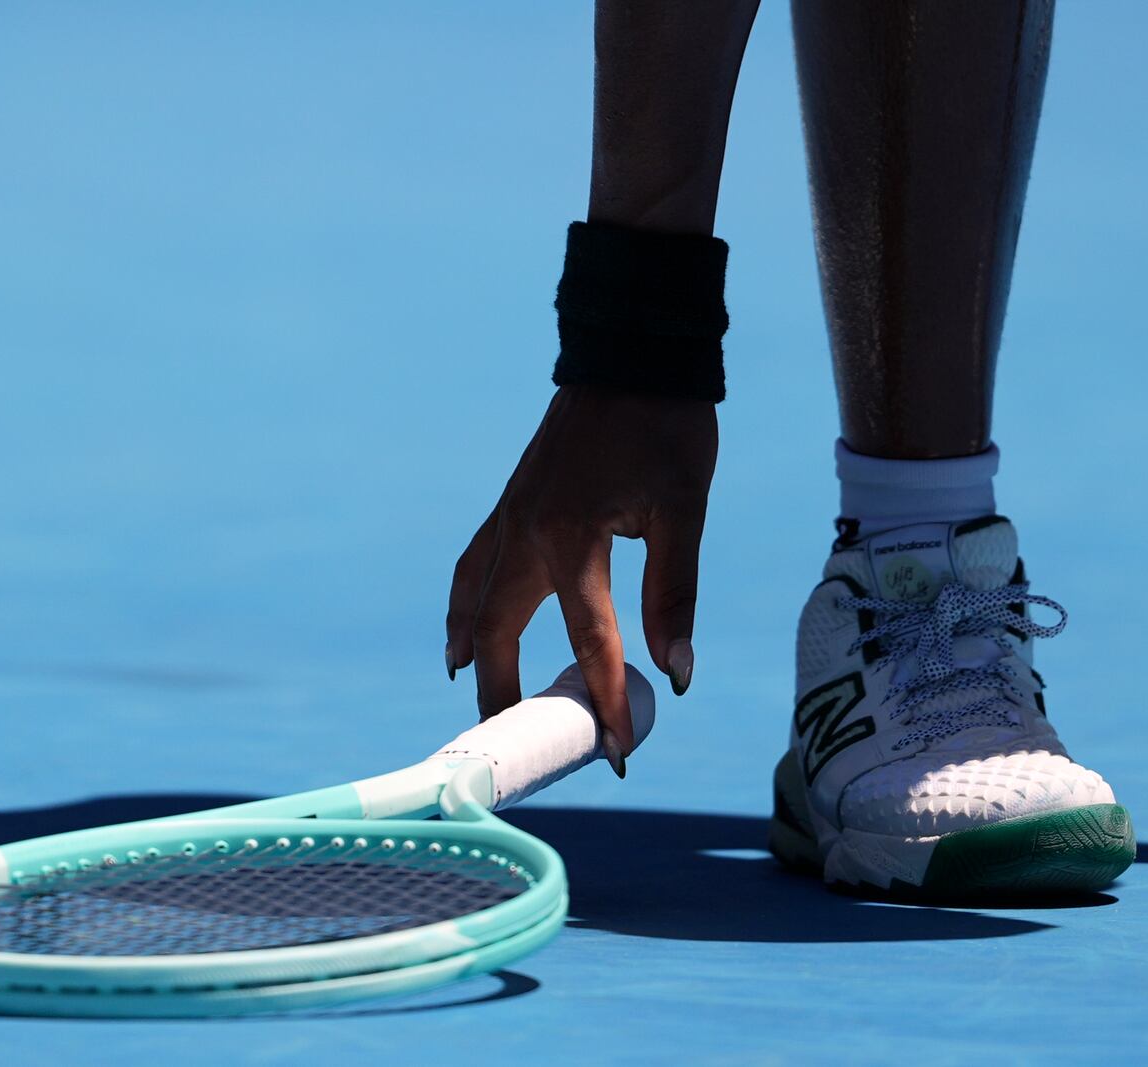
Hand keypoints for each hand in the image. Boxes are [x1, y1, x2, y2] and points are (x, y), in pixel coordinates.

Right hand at [446, 384, 716, 772]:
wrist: (632, 352)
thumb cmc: (665, 426)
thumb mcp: (683, 509)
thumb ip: (674, 594)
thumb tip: (676, 674)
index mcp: (570, 538)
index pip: (589, 643)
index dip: (604, 702)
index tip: (619, 754)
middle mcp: (524, 533)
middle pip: (500, 637)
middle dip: (510, 697)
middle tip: (527, 747)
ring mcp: (509, 517)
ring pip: (473, 604)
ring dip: (476, 658)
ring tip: (483, 704)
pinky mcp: (510, 504)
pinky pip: (472, 569)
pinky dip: (465, 609)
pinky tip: (464, 632)